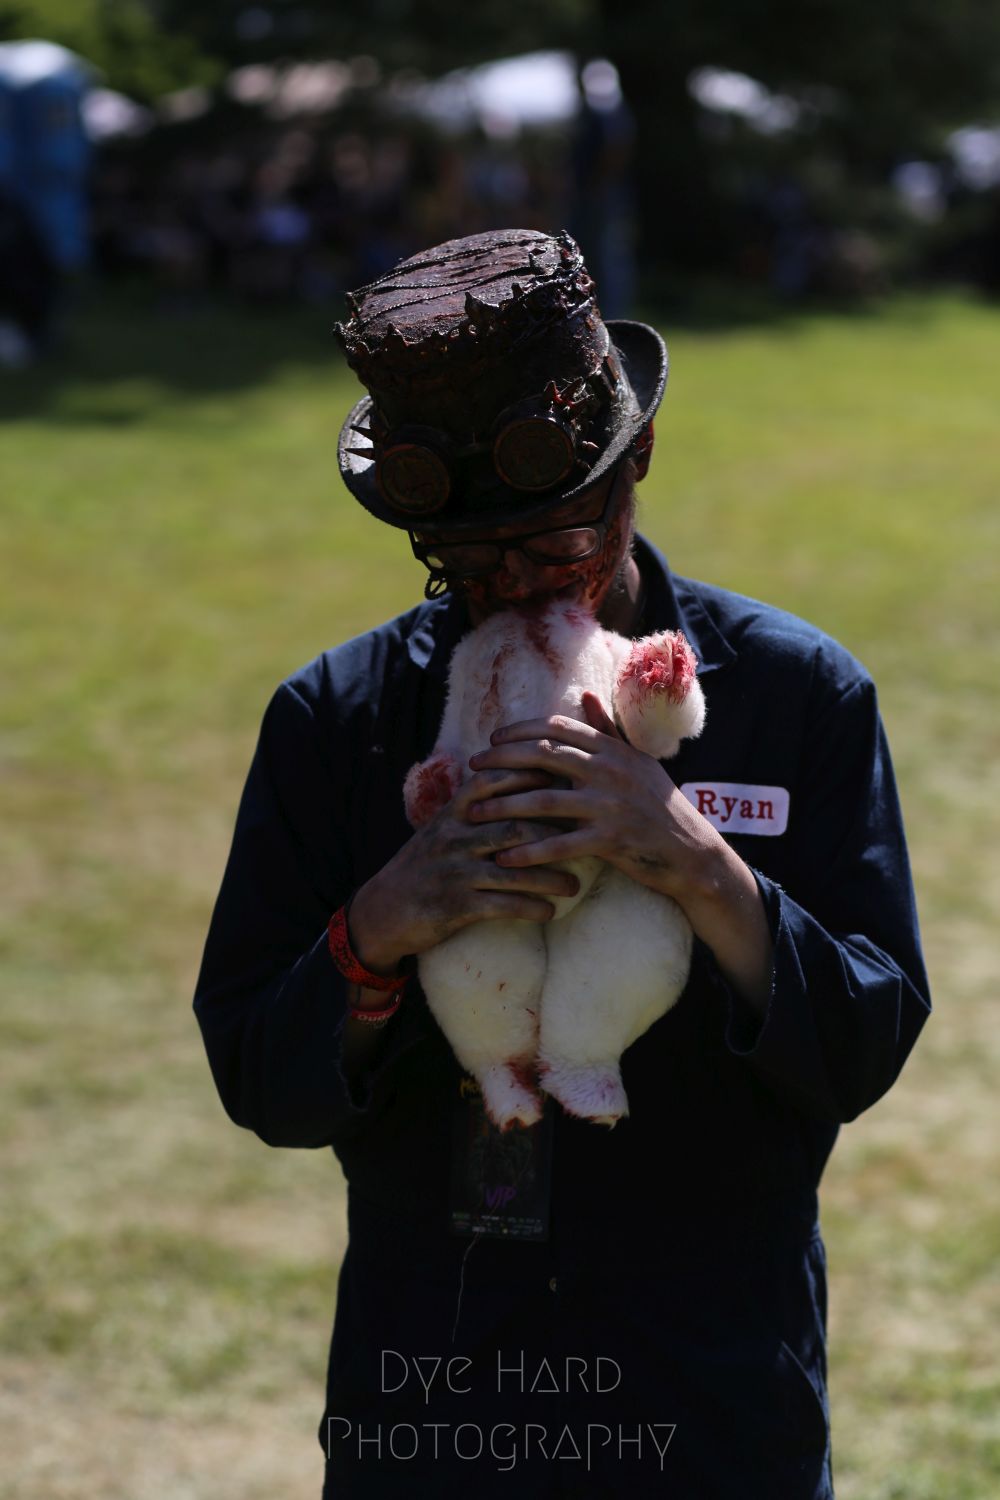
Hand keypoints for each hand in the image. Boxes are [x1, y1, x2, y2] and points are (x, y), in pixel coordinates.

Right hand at [348, 767, 579, 975]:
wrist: (383, 910)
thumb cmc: (424, 865)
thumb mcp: (441, 829)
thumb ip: (475, 810)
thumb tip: (523, 789)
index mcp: (451, 814)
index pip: (492, 783)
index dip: (528, 778)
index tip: (563, 779)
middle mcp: (453, 837)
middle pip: (513, 826)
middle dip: (553, 834)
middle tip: (584, 842)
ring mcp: (454, 871)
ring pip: (514, 869)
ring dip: (550, 878)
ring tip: (574, 886)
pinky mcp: (454, 905)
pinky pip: (502, 905)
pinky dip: (530, 908)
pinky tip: (549, 912)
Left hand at [468, 693, 773, 1010]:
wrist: (691, 850)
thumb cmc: (660, 804)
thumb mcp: (637, 761)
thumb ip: (607, 730)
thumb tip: (585, 693)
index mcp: (612, 750)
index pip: (557, 728)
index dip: (521, 731)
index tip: (493, 739)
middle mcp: (609, 771)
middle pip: (544, 756)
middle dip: (501, 760)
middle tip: (472, 767)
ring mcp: (610, 806)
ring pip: (544, 800)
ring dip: (503, 806)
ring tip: (473, 812)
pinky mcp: (611, 841)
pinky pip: (560, 845)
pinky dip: (529, 851)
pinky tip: (503, 857)